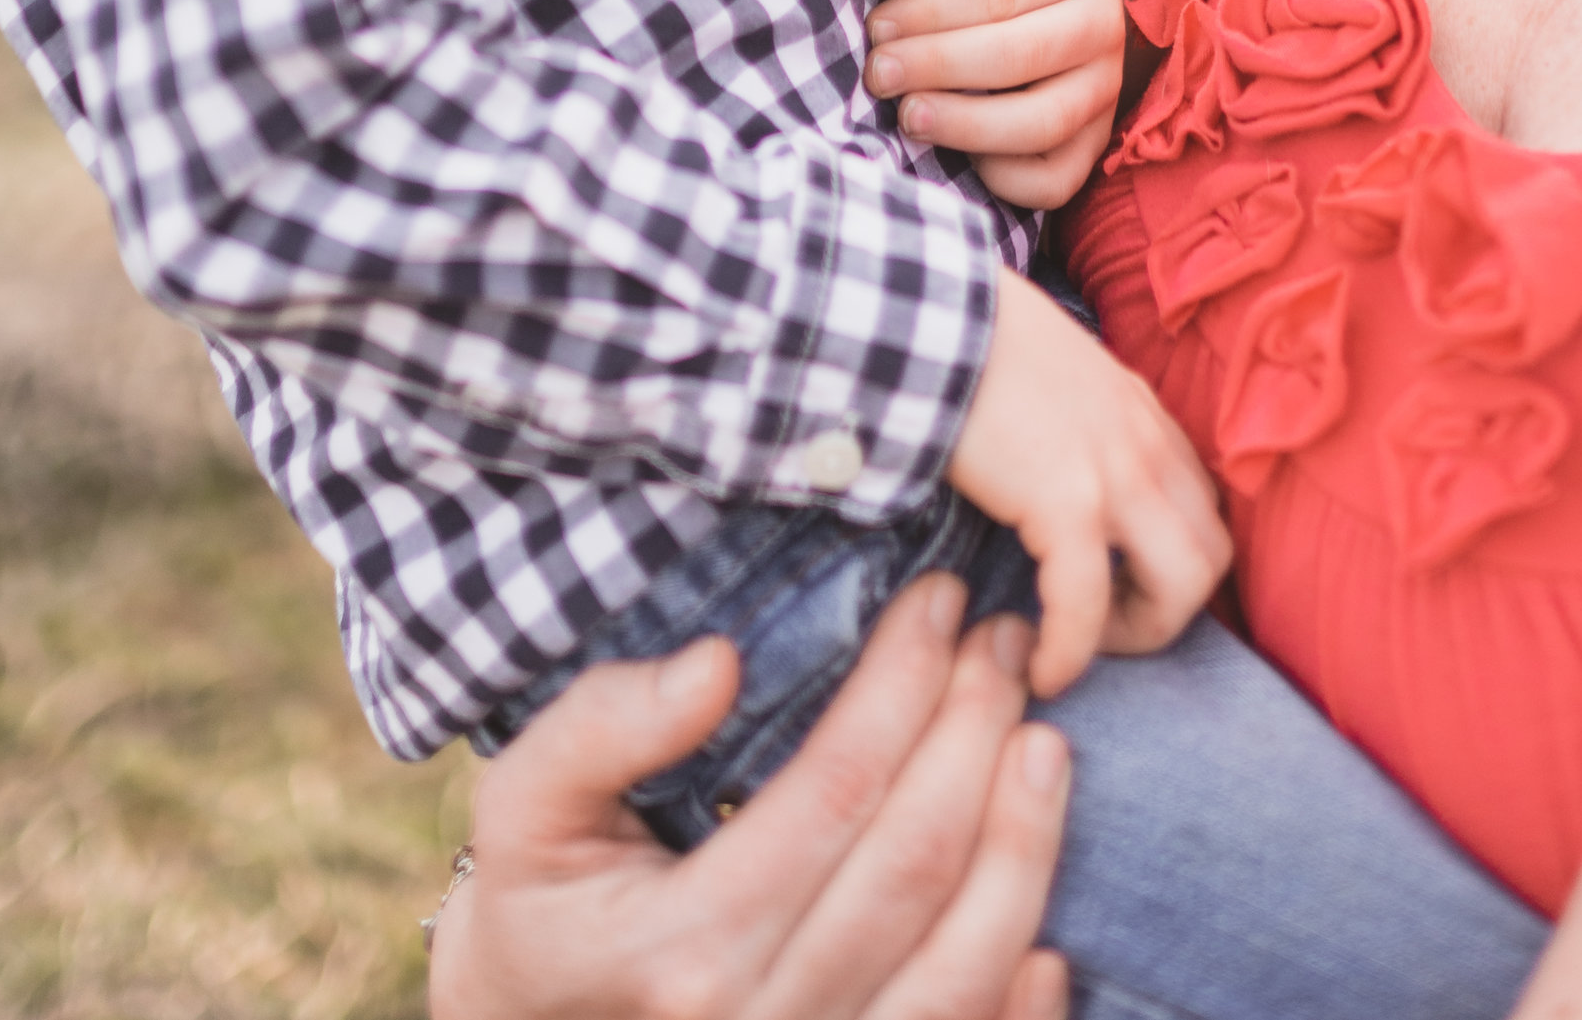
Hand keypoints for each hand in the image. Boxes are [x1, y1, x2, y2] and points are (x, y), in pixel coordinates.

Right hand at [429, 572, 1071, 1019]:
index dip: (902, 686)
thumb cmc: (543, 904)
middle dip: (977, 733)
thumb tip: (719, 665)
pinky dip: (1022, 1003)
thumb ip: (602, 727)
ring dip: (1024, 847)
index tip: (942, 601)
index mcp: (681, 949)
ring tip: (1047, 741)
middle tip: (1009, 641)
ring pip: (960, 969)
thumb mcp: (526, 805)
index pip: (834, 793)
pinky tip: (1055, 932)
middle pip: (912, 867)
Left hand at [868, 0, 1126, 204]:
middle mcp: (1105, 22)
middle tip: (876, 74)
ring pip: (1044, 122)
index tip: (874, 27)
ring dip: (967, 126)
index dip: (927, 16)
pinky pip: (1059, 178)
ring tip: (908, 118)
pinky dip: (1007, 177)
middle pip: (1020, 56)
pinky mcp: (1098, 144)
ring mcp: (1108, 89)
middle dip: (938, 67)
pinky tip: (960, 157)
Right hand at [946, 266, 1231, 697]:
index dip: (1173, 562)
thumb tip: (1056, 469)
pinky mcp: (1068, 501)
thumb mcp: (1057, 377)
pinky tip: (1041, 667)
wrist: (934, 315)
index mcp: (1142, 413)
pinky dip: (1071, 652)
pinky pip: (1088, 605)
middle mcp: (1146, 442)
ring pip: (1184, 586)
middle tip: (1106, 624)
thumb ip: (1079, 423)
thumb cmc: (974, 344)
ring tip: (1081, 647)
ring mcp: (1117, 471)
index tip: (1120, 589)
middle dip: (1171, 607)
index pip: (1201, 506)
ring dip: (1139, 633)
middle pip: (1213, 554)